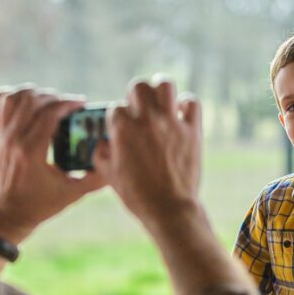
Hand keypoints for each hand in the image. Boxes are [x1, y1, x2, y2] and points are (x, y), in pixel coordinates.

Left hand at [0, 86, 105, 242]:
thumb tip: (115, 159)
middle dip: (55, 97)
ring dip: (34, 93)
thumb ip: (96, 178)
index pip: (49, 113)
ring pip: (13, 97)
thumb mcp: (73, 193)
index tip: (82, 104)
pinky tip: (24, 100)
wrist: (9, 213)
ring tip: (49, 100)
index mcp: (31, 152)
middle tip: (69, 105)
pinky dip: (9, 95)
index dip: (68, 103)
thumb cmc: (41, 205)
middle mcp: (13, 139)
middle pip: (32, 101)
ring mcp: (0, 135)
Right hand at [93, 77, 201, 225]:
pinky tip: (181, 114)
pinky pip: (192, 103)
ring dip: (160, 90)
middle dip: (136, 94)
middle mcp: (147, 121)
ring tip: (160, 102)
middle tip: (140, 108)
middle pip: (139, 85)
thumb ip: (101, 154)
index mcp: (124, 130)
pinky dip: (186, 104)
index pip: (116, 107)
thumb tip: (102, 142)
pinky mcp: (192, 131)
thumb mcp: (110, 176)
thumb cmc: (137, 196)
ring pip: (166, 84)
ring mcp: (171, 124)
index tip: (122, 128)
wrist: (169, 210)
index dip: (118, 117)